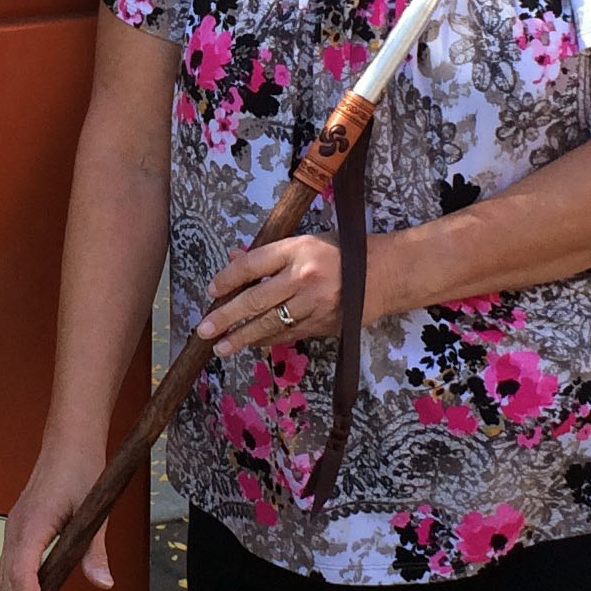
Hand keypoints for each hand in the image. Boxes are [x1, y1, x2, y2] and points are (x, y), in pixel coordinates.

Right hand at [0, 448, 112, 590]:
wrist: (68, 441)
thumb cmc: (80, 467)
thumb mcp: (94, 510)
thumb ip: (95, 549)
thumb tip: (102, 582)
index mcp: (32, 524)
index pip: (21, 574)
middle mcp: (16, 528)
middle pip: (8, 582)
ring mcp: (15, 527)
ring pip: (5, 575)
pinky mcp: (19, 527)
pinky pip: (11, 563)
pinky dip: (20, 584)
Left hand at [194, 233, 342, 355]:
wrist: (385, 274)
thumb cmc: (341, 253)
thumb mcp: (305, 243)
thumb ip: (269, 254)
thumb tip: (234, 257)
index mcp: (297, 250)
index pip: (252, 265)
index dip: (228, 278)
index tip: (211, 290)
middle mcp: (303, 278)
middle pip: (256, 300)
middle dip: (226, 317)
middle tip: (204, 330)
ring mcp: (314, 304)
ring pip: (270, 324)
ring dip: (242, 337)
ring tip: (221, 347)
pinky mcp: (323, 324)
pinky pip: (289, 334)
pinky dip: (268, 339)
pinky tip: (252, 344)